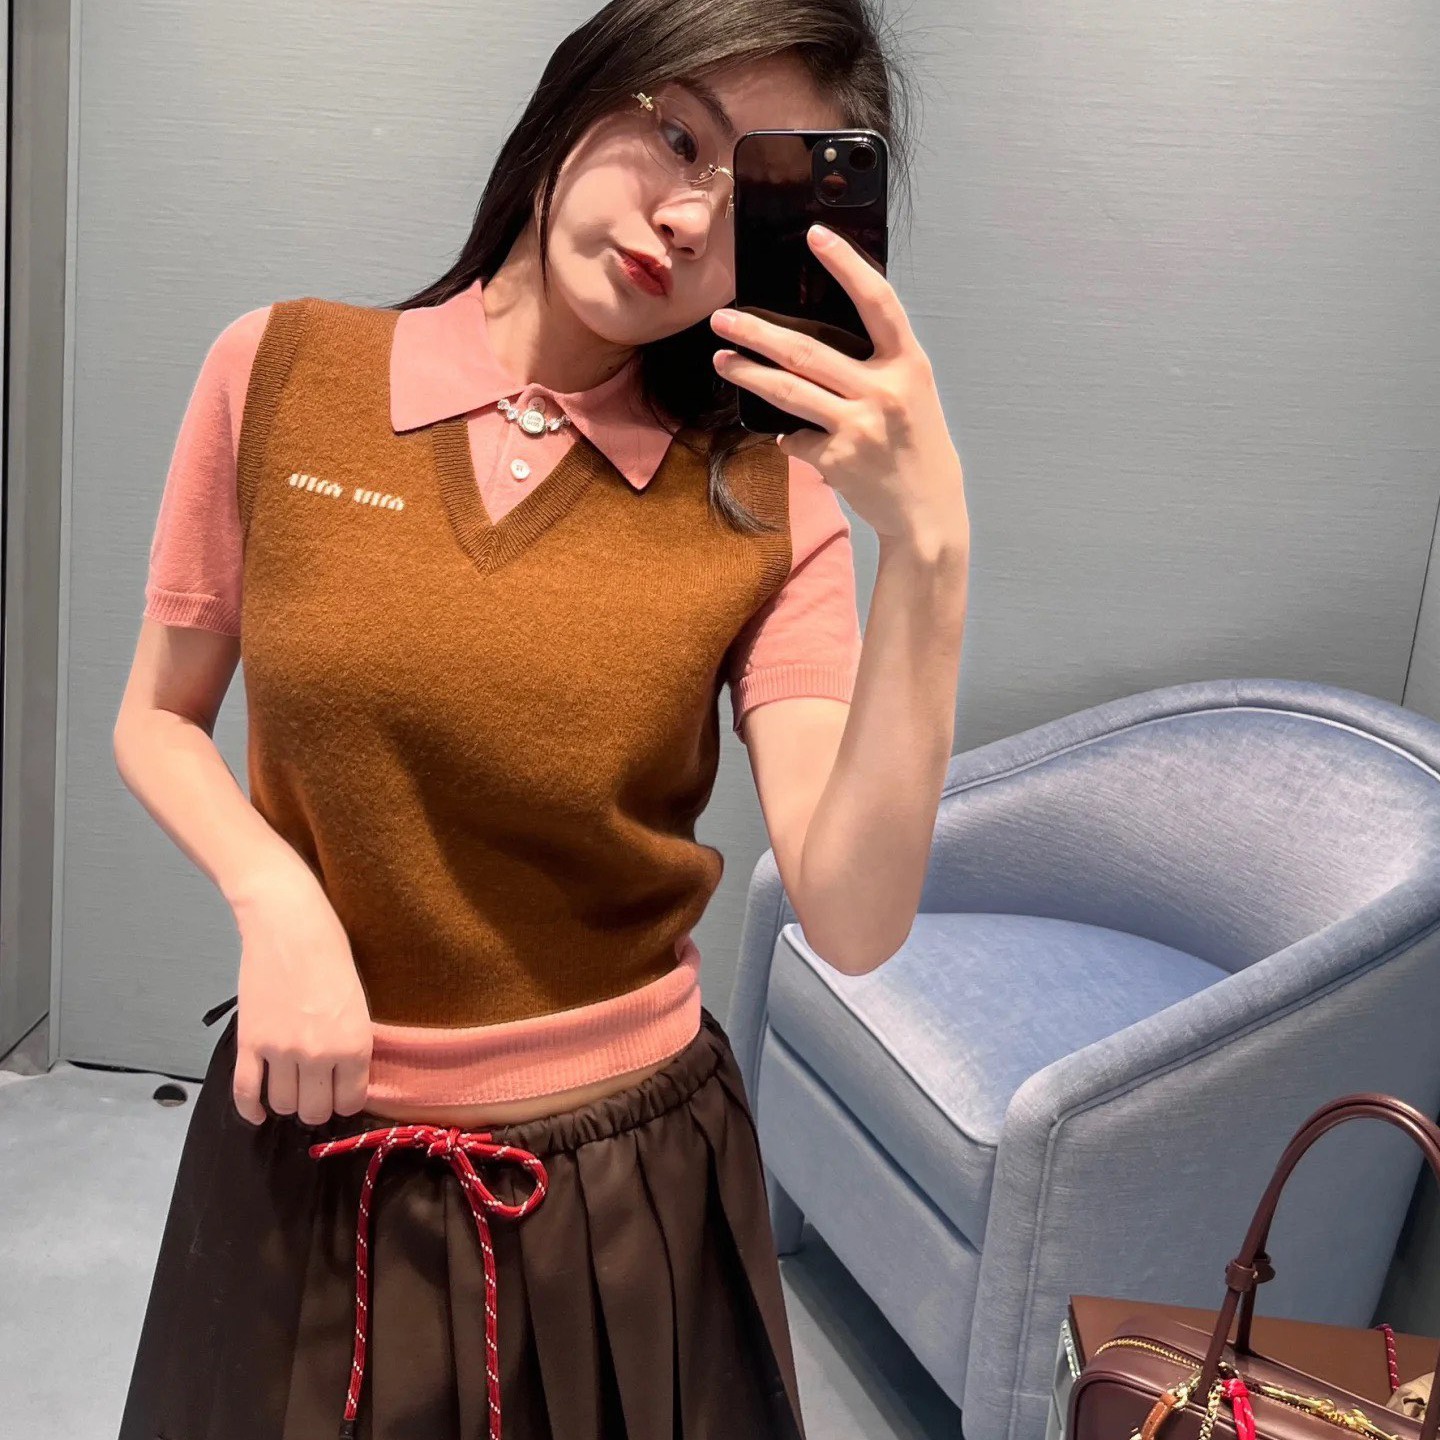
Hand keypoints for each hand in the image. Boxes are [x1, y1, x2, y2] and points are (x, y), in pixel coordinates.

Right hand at [229, 858, 372, 1126]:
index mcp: (353, 1045)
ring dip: (287, 1102)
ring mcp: (281, 1051)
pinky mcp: (250, 1043)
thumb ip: (351, 1045)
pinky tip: (258, 1112)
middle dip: (316, 1106)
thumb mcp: (357, 1003)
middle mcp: (319, 1055)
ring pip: (282, 1105)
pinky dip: (250, 1109)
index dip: (344, 1100)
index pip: (349, 1103)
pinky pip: (246, 1093)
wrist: (290, 926)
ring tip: (291, 1087)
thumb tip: (345, 1080)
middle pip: (314, 1111)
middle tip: (315, 1090)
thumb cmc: (332, 956)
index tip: (340, 1092)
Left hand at [710, 224, 968, 552]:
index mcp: (908, 364)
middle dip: (757, 332)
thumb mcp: (910, 395)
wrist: (927, 512)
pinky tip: (789, 437)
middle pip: (807, 350)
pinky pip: (795, 438)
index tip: (816, 235)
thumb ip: (876, 365)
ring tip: (722, 359)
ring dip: (748, 373)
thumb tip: (813, 340)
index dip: (846, 265)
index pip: (877, 301)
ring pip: (788, 390)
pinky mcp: (837, 457)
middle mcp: (884, 390)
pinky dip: (789, 436)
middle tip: (723, 318)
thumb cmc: (915, 446)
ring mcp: (858, 425)